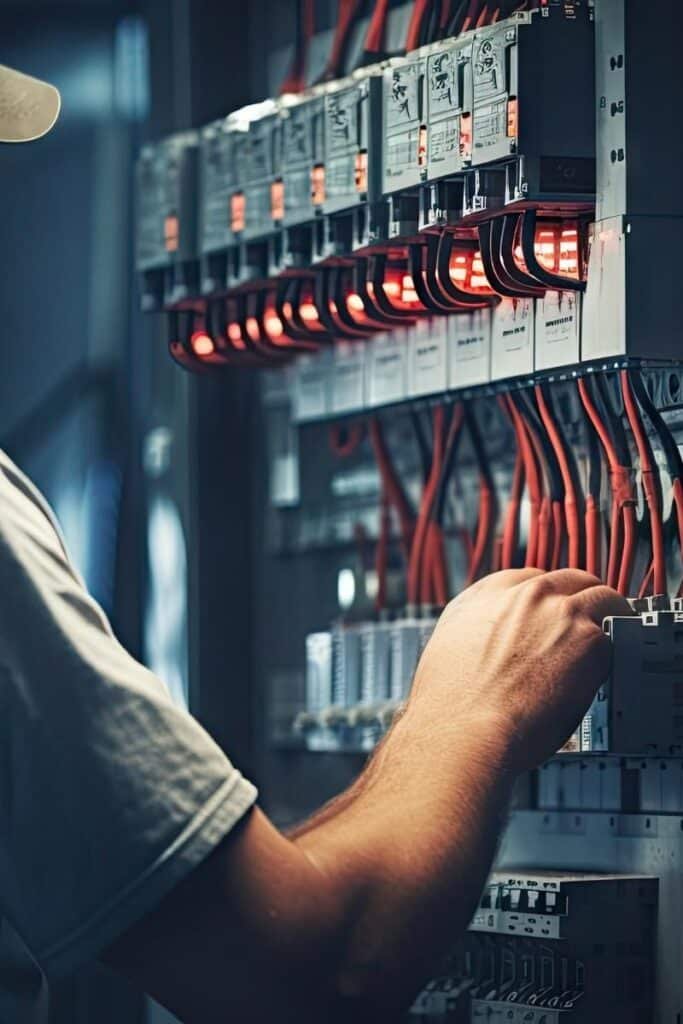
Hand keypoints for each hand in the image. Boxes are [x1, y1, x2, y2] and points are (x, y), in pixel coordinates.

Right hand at [407, 569, 631, 772]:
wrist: (463, 729)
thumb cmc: (451, 704)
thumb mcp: (449, 646)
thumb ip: (480, 628)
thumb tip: (497, 640)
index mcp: (488, 594)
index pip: (532, 578)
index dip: (547, 599)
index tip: (553, 614)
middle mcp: (525, 595)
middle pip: (572, 579)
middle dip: (582, 600)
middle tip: (587, 625)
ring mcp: (559, 612)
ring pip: (603, 597)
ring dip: (607, 618)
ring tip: (606, 646)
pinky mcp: (588, 638)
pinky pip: (614, 637)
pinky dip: (611, 655)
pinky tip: (601, 675)